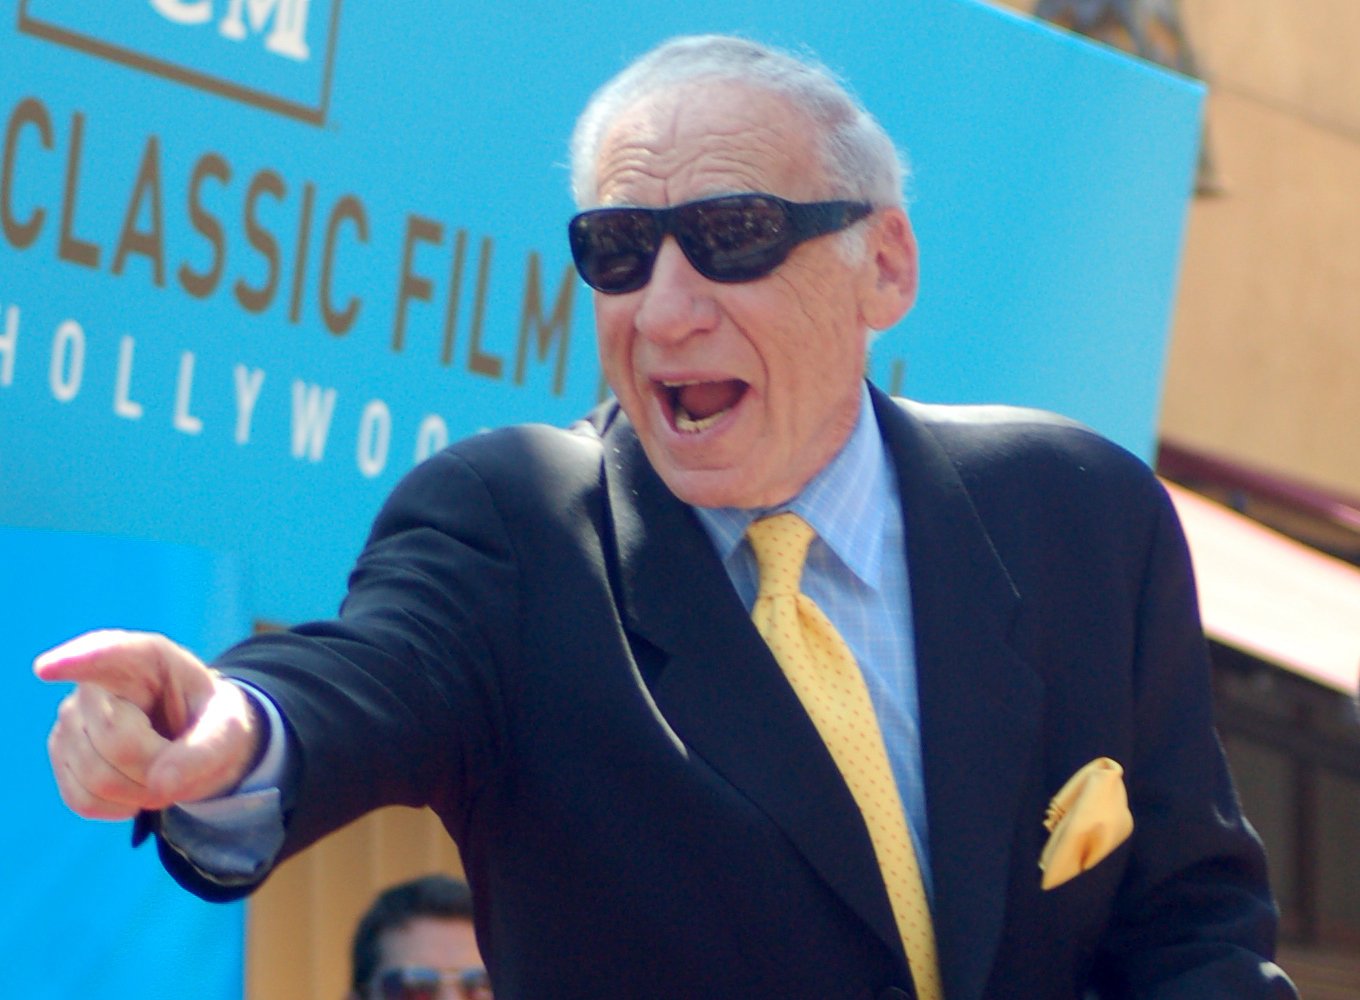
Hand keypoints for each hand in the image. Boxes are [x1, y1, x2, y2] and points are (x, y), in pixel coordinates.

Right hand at [35, 630, 262, 819]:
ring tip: (162, 772)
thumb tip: (160, 784)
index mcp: (145, 657)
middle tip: (180, 761)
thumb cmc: (209, 722)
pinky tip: (136, 788)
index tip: (48, 669)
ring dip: (141, 791)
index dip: (77, 661)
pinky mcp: (60, 753)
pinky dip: (119, 807)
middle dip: (155, 764)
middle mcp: (96, 681)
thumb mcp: (228, 729)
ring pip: (96, 776)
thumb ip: (206, 750)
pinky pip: (81, 798)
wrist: (193, 739)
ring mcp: (70, 717)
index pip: (107, 654)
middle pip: (114, 738)